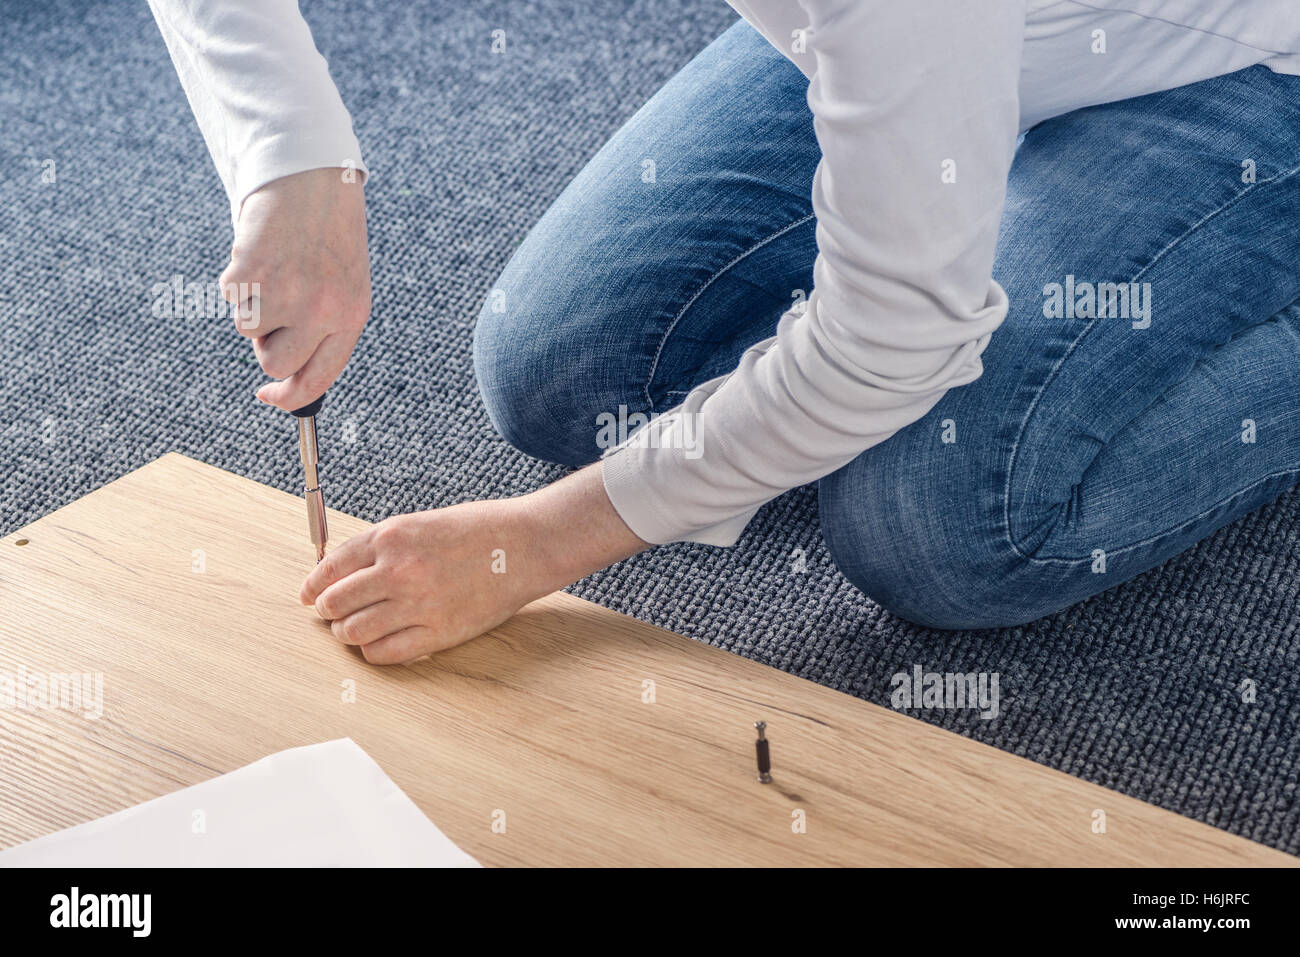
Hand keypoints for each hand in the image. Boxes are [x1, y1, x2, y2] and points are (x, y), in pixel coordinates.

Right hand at [220, 167, 369, 410]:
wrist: (312, 176)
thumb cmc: (326, 233)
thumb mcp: (342, 284)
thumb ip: (322, 328)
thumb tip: (284, 376)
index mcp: (351, 316)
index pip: (319, 377)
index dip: (290, 396)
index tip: (268, 396)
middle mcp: (322, 311)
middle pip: (276, 363)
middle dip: (267, 342)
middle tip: (276, 303)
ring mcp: (287, 293)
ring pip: (247, 331)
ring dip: (252, 304)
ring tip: (274, 266)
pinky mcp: (252, 274)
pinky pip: (230, 297)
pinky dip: (237, 278)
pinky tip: (260, 250)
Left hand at [300, 463, 649, 663]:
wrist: (527, 545)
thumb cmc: (478, 530)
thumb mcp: (422, 523)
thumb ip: (383, 546)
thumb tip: (343, 572)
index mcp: (392, 536)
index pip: (331, 566)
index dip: (313, 584)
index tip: (309, 595)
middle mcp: (398, 570)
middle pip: (335, 602)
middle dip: (327, 610)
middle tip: (331, 615)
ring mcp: (418, 604)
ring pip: (353, 631)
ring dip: (347, 633)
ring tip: (354, 630)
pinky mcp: (439, 633)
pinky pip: (385, 653)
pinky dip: (373, 651)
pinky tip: (379, 643)